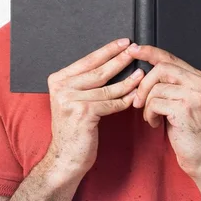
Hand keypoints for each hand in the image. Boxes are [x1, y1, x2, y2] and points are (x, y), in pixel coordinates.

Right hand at [44, 39, 144, 177]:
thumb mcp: (74, 100)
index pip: (88, 60)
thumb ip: (86, 83)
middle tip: (136, 50)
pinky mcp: (83, 112)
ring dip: (128, 80)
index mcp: (58, 80)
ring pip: (108, 88)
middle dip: (120, 59)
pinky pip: (112, 103)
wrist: (65, 157)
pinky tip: (136, 94)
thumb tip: (113, 62)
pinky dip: (126, 99)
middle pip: (99, 70)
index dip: (108, 50)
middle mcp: (62, 87)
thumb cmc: (74, 129)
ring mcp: (71, 100)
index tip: (124, 42)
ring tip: (142, 73)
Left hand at [128, 44, 200, 177]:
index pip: (171, 58)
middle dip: (143, 84)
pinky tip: (156, 123)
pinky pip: (155, 102)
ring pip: (156, 87)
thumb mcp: (185, 101)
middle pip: (161, 68)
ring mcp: (194, 94)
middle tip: (138, 101)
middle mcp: (200, 83)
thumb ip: (172, 84)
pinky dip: (150, 114)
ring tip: (152, 117)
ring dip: (147, 104)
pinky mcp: (185, 108)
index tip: (134, 49)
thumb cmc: (191, 131)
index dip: (150, 52)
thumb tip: (146, 71)